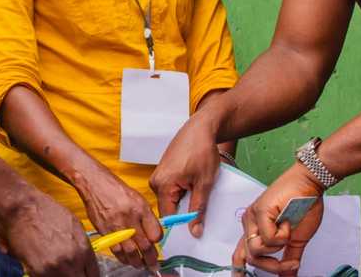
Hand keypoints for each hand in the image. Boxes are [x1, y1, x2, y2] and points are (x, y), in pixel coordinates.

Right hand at [0, 189, 99, 276]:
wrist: (23, 208)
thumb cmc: (44, 211)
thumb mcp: (74, 224)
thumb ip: (81, 246)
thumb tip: (83, 260)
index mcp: (83, 249)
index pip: (94, 274)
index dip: (88, 275)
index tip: (83, 274)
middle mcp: (72, 260)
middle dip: (76, 276)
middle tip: (69, 272)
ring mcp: (56, 268)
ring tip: (56, 270)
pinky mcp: (39, 271)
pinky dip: (46, 276)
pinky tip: (44, 270)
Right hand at [77, 167, 161, 269]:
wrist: (95, 184)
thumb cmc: (115, 189)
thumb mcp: (137, 198)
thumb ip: (146, 216)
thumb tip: (152, 233)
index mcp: (141, 208)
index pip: (156, 233)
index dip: (158, 242)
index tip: (158, 246)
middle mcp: (130, 218)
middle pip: (145, 246)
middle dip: (151, 259)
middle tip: (153, 264)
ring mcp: (117, 226)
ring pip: (131, 252)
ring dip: (137, 262)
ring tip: (141, 264)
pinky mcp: (105, 232)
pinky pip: (117, 251)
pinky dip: (123, 258)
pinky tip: (127, 259)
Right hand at [149, 114, 220, 236]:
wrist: (200, 128)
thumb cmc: (202, 151)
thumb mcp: (204, 183)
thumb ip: (198, 209)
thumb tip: (194, 232)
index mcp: (162, 185)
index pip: (168, 217)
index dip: (182, 226)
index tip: (195, 231)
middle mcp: (155, 181)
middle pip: (169, 208)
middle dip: (184, 212)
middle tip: (202, 209)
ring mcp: (158, 176)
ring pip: (171, 199)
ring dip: (185, 200)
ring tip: (199, 192)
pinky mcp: (163, 172)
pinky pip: (171, 190)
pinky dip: (183, 191)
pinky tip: (194, 185)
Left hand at [232, 163, 323, 276]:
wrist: (309, 184)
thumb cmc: (303, 206)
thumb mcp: (296, 240)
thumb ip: (290, 260)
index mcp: (256, 230)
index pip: (240, 254)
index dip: (238, 271)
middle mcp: (250, 224)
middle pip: (249, 257)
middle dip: (272, 266)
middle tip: (290, 264)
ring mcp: (252, 217)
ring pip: (256, 250)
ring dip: (278, 248)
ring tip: (289, 231)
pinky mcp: (259, 211)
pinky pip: (267, 239)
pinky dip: (283, 235)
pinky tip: (288, 222)